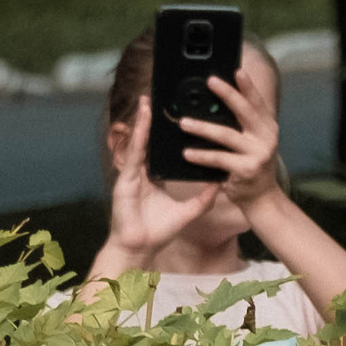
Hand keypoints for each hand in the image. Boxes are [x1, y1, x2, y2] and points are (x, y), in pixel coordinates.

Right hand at [93, 95, 217, 263]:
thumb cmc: (158, 232)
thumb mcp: (187, 213)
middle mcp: (142, 173)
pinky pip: (135, 154)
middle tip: (158, 97)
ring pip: (140, 143)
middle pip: (149, 141)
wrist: (140, 248)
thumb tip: (220, 184)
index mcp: (154, 177)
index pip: (162, 150)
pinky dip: (139, 137)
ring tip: (148, 100)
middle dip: (152, 120)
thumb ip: (203, 199)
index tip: (177, 116)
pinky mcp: (126, 180)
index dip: (166, 134)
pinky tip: (143, 121)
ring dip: (143, 121)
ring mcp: (132, 175)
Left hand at [175, 69, 281, 209]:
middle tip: (210, 81)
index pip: (257, 101)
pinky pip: (219, 159)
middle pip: (244, 111)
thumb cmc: (250, 165)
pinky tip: (187, 153)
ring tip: (184, 122)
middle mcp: (266, 137)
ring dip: (203, 128)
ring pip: (227, 135)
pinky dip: (202, 156)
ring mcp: (258, 153)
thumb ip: (241, 125)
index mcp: (267, 126)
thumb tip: (215, 103)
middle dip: (227, 94)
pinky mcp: (247, 169)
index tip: (236, 70)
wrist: (261, 198)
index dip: (247, 86)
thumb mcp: (251, 141)